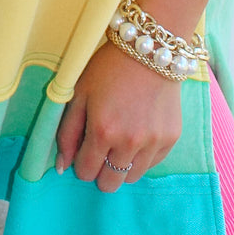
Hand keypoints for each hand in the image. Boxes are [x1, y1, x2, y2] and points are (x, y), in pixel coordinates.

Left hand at [54, 42, 183, 191]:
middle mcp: (130, 142)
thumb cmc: (108, 69)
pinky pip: (152, 164)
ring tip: (120, 140)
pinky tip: (138, 133)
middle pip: (110, 183)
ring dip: (121, 166)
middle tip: (101, 148)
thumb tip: (62, 167)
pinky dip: (142, 157)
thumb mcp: (79, 94)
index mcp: (102, 131)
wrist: (149, 50)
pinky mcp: (171, 139)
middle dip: (100, 171)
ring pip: (131, 178)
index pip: (86, 173)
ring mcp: (153, 142)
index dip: (81, 163)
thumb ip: (66, 133)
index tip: (84, 149)